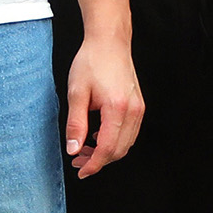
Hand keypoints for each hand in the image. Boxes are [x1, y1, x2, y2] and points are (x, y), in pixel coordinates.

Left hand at [63, 34, 142, 177]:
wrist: (109, 42)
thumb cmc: (92, 62)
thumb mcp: (76, 93)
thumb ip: (76, 124)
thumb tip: (73, 149)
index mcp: (117, 108)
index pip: (107, 149)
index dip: (93, 164)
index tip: (81, 171)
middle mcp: (133, 111)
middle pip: (119, 150)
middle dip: (98, 160)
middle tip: (78, 160)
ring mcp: (138, 109)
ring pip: (126, 144)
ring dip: (107, 152)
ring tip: (85, 149)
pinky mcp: (138, 106)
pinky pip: (129, 133)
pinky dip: (115, 140)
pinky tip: (98, 136)